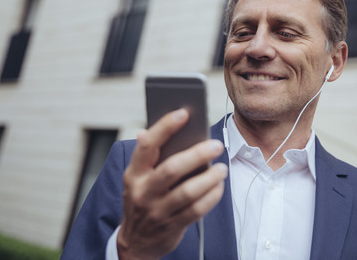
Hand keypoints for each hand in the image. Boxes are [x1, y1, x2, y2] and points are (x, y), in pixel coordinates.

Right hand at [117, 108, 226, 259]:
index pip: (147, 145)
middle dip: (197, 154)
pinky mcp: (171, 226)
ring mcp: (156, 211)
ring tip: (222, 168)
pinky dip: (211, 197)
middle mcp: (142, 191)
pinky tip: (219, 187)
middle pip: (172, 168)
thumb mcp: (137, 178)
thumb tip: (145, 130)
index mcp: (134, 173)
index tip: (184, 113)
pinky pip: (196, 210)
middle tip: (216, 145)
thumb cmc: (142, 200)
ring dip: (209, 178)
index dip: (165, 127)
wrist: (135, 242)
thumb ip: (147, 156)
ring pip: (187, 192)